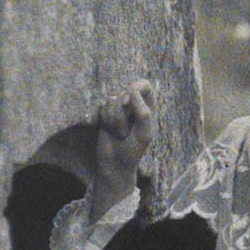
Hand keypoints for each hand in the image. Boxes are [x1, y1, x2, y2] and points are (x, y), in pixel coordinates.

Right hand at [91, 79, 155, 212]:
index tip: (126, 102)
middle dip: (121, 111)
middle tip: (123, 129)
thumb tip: (132, 92)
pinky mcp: (105, 113)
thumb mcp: (144, 134)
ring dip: (113, 119)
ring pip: (111, 100)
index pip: (144, 85)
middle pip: (124, 91)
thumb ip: (143, 113)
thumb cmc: (133, 151)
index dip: (133, 89)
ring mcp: (119, 108)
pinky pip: (101, 107)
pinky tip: (109, 130)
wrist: (114, 164)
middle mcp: (134, 104)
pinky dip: (104, 120)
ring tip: (119, 133)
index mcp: (148, 106)